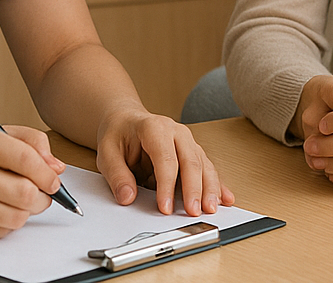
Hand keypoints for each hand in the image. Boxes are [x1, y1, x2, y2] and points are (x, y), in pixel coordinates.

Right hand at [0, 124, 61, 240]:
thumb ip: (27, 143)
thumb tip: (57, 168)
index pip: (26, 159)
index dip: (48, 174)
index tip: (54, 180)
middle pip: (25, 193)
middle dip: (43, 197)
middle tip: (43, 195)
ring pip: (16, 217)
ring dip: (26, 212)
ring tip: (20, 202)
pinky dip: (6, 224)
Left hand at [96, 107, 234, 215]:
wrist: (127, 120)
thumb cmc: (119, 135)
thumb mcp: (107, 152)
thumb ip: (117, 175)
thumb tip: (127, 197)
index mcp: (154, 127)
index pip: (165, 158)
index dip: (166, 185)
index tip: (164, 208)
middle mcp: (176, 132)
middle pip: (191, 160)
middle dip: (194, 188)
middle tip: (194, 211)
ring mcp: (187, 141)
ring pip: (204, 164)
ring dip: (210, 188)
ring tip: (211, 209)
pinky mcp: (193, 152)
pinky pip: (208, 168)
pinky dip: (218, 184)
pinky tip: (225, 198)